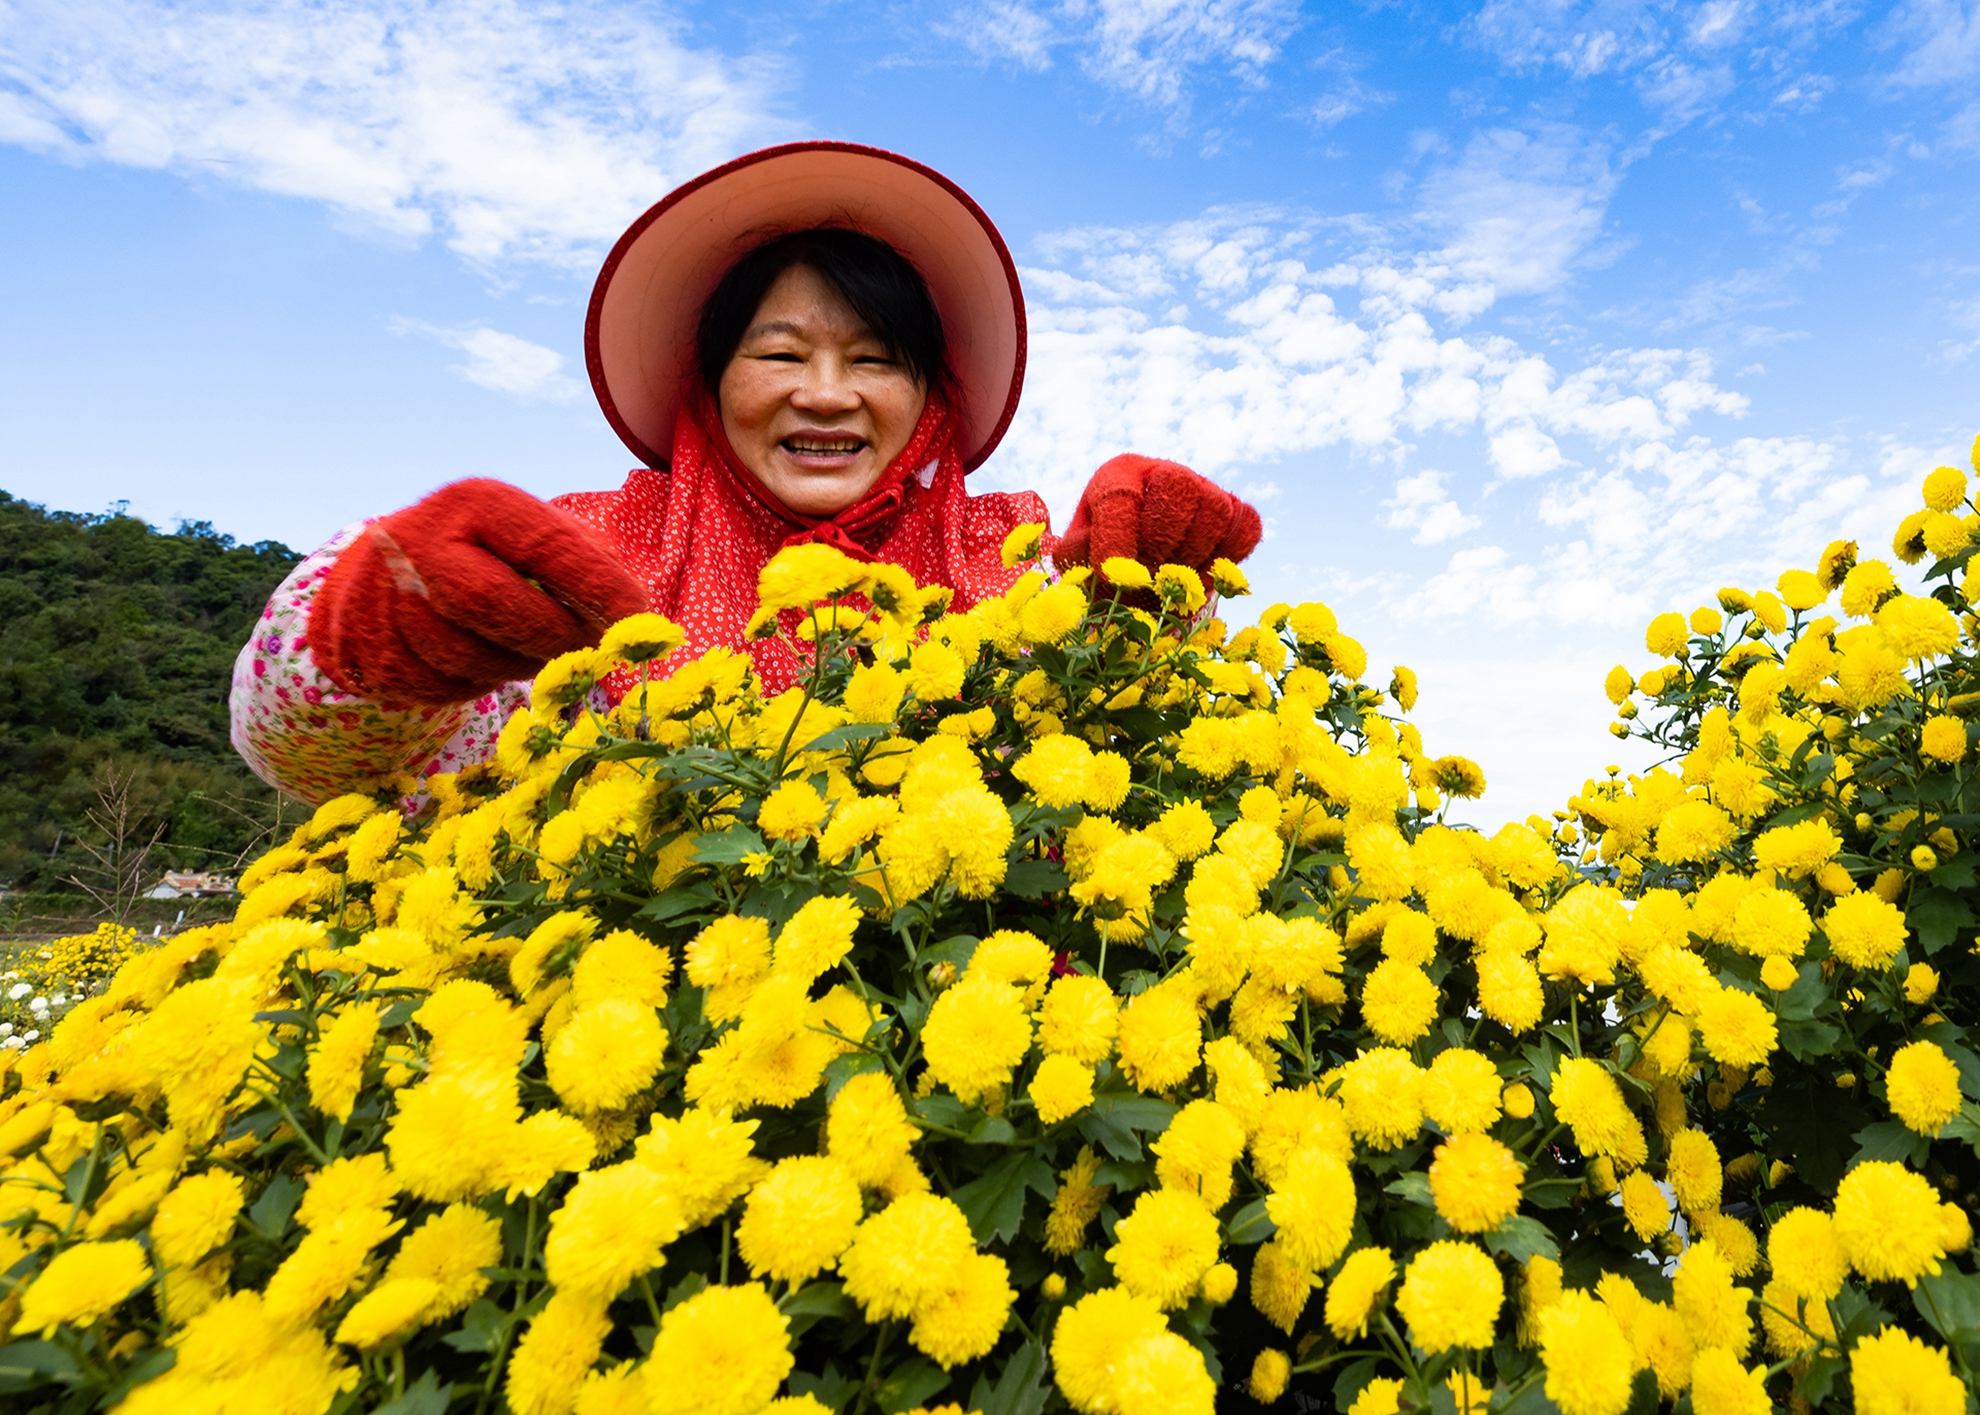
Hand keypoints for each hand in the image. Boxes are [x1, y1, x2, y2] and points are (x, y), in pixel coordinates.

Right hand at [310, 479, 647, 706]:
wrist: (380, 587)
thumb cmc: (485, 558)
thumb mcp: (531, 539)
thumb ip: (584, 563)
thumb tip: (636, 614)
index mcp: (474, 503)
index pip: (543, 545)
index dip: (596, 587)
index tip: (639, 620)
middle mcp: (422, 544)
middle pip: (497, 603)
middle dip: (557, 634)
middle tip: (598, 650)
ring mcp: (390, 603)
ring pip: (474, 655)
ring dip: (522, 663)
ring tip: (539, 649)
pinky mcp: (384, 659)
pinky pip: (450, 688)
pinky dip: (484, 682)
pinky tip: (488, 660)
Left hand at [1055, 455, 1261, 580]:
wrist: (1139, 570)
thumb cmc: (1103, 559)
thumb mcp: (1077, 555)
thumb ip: (1079, 555)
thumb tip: (1109, 566)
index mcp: (1119, 474)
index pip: (1121, 496)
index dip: (1116, 539)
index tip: (1110, 576)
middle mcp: (1164, 472)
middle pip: (1178, 487)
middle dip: (1161, 539)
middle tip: (1148, 573)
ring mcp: (1205, 489)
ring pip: (1215, 510)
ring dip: (1193, 554)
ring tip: (1170, 579)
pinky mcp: (1236, 513)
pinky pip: (1247, 527)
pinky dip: (1230, 553)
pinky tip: (1201, 573)